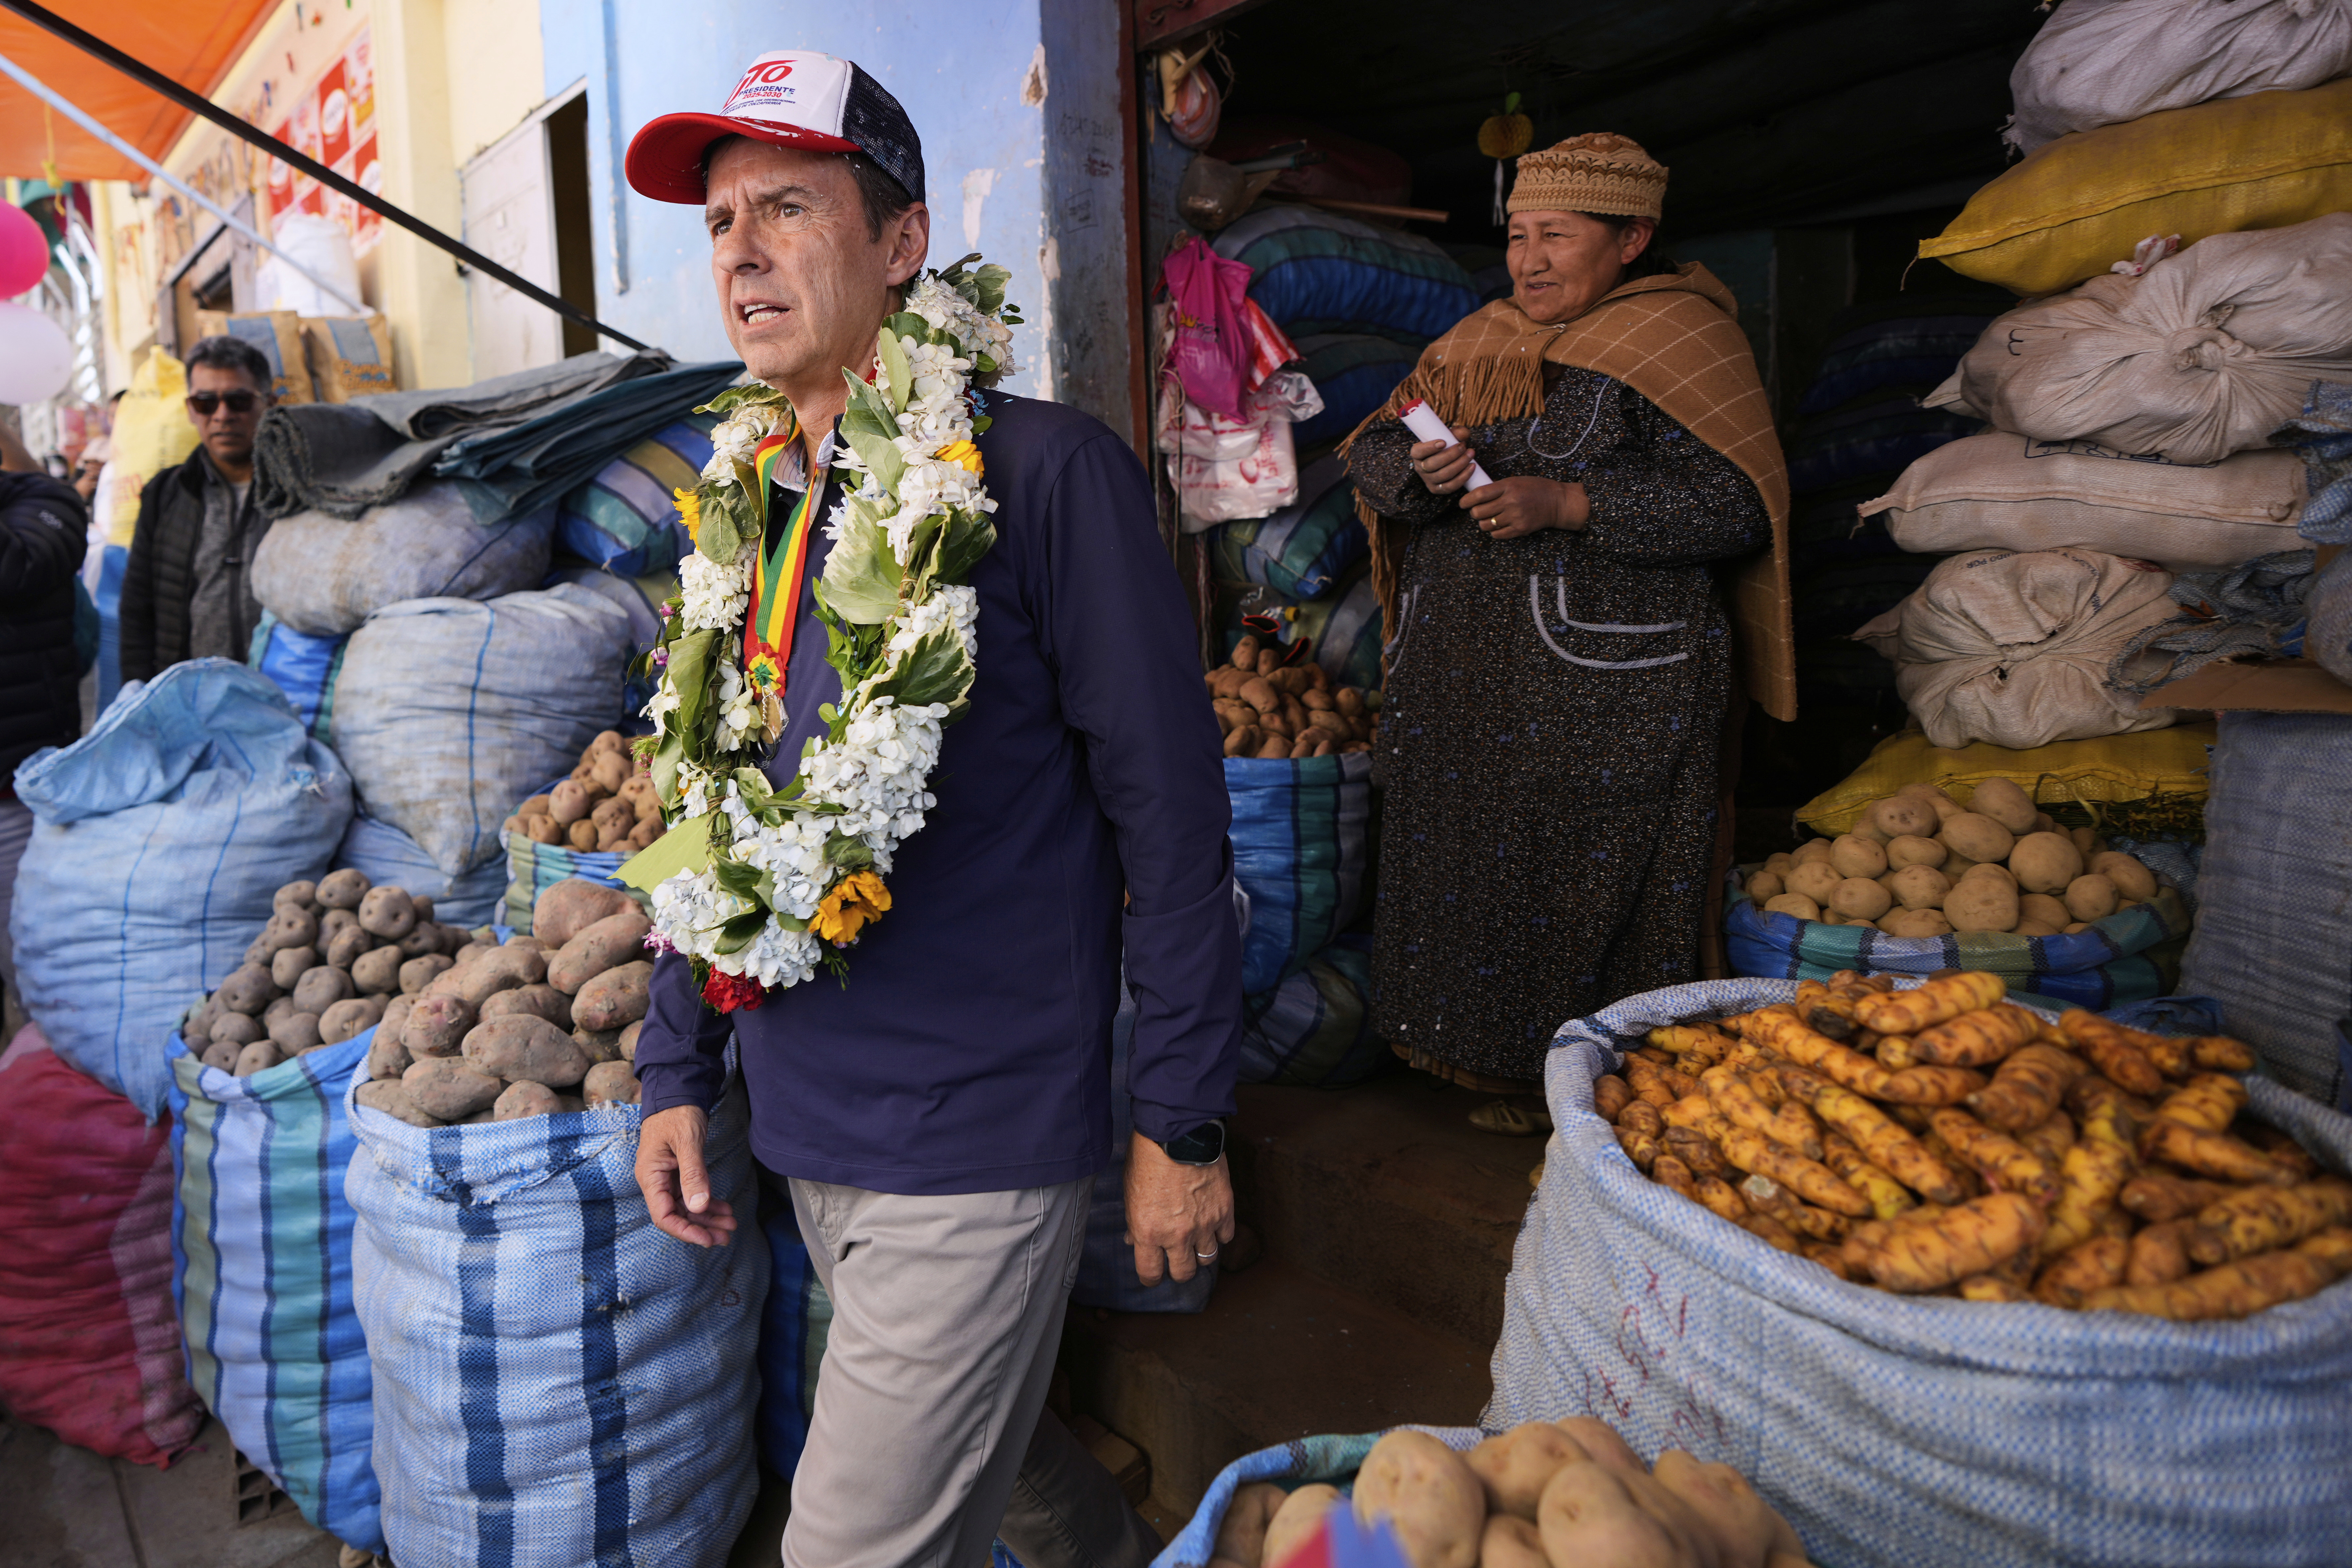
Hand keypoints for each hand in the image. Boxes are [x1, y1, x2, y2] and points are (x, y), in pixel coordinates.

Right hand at [636, 1104, 737, 1247]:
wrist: (678, 1092)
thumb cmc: (678, 1113)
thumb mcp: (687, 1142)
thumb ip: (693, 1174)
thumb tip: (698, 1206)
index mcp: (651, 1176)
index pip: (663, 1216)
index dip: (685, 1231)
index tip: (707, 1239)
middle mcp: (656, 1181)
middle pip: (677, 1215)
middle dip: (702, 1227)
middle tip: (727, 1236)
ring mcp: (668, 1177)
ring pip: (687, 1207)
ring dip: (707, 1218)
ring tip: (730, 1226)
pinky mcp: (679, 1172)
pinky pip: (692, 1195)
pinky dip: (708, 1203)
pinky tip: (724, 1209)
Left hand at [1124, 1130, 1235, 1284]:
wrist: (1179, 1132)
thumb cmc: (1148, 1157)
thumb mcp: (1130, 1190)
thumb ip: (1134, 1220)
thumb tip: (1134, 1239)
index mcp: (1148, 1232)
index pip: (1150, 1273)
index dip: (1151, 1277)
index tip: (1153, 1273)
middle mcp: (1177, 1235)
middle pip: (1183, 1273)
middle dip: (1178, 1270)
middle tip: (1177, 1259)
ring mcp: (1204, 1225)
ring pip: (1207, 1258)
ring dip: (1201, 1253)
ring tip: (1196, 1242)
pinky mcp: (1224, 1210)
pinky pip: (1226, 1237)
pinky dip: (1220, 1234)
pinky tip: (1213, 1224)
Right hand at [1408, 428, 1477, 496]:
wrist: (1449, 458)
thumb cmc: (1447, 444)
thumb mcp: (1448, 435)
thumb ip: (1456, 432)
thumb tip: (1464, 434)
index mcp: (1417, 453)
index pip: (1418, 451)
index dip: (1429, 448)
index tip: (1443, 442)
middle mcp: (1419, 468)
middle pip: (1432, 464)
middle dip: (1451, 455)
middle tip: (1463, 446)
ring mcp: (1428, 480)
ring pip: (1443, 475)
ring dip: (1459, 464)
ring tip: (1470, 454)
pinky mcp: (1437, 489)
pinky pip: (1450, 486)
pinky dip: (1463, 477)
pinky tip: (1472, 466)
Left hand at [1461, 475, 1588, 538]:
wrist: (1557, 502)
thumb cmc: (1536, 489)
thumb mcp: (1516, 481)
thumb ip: (1498, 488)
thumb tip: (1476, 495)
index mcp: (1509, 486)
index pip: (1479, 495)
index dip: (1466, 500)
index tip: (1463, 503)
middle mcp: (1511, 501)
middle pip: (1479, 512)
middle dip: (1474, 512)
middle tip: (1477, 511)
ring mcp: (1515, 517)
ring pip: (1486, 525)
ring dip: (1484, 523)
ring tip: (1490, 518)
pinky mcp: (1520, 529)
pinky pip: (1497, 534)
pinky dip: (1495, 531)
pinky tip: (1500, 525)